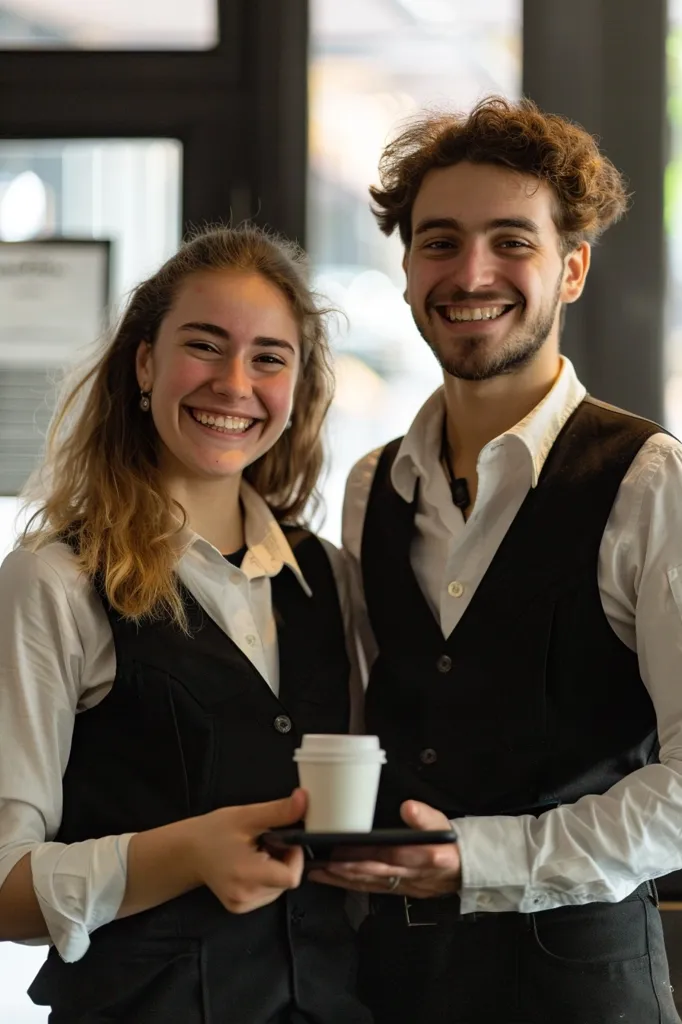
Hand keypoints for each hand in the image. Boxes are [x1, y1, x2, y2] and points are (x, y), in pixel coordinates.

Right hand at [188, 789, 306, 913]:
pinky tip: (251, 864)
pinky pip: (268, 893)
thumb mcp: (247, 815)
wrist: (188, 851)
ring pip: (279, 888)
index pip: (291, 877)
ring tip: (256, 852)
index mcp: (246, 875)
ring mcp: (242, 905)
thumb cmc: (213, 832)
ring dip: (276, 868)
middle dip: (284, 859)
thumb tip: (304, 800)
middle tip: (266, 842)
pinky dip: (267, 878)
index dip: (295, 856)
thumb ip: (279, 811)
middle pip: (287, 882)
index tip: (284, 840)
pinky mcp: (240, 907)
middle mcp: (245, 896)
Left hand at [308, 799, 460, 898]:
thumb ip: (425, 817)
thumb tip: (409, 808)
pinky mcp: (397, 890)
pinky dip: (352, 885)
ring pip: (369, 883)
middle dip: (347, 870)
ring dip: (344, 880)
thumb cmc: (448, 843)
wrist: (461, 869)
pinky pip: (371, 888)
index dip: (367, 855)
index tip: (344, 851)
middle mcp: (410, 874)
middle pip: (375, 873)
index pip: (392, 855)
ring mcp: (402, 885)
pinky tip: (335, 880)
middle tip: (323, 864)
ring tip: (320, 873)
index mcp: (424, 857)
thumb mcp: (442, 824)